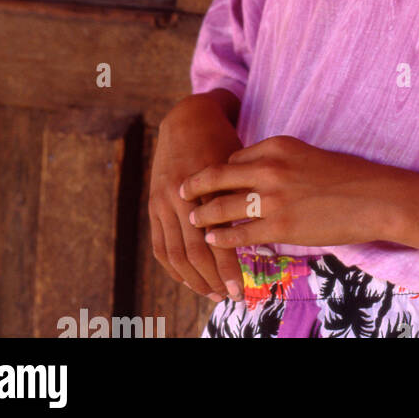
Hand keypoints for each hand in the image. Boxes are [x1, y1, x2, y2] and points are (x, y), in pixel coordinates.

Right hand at [149, 92, 245, 303]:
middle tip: (228, 298)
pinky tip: (186, 280)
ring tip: (210, 294)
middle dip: (210, 279)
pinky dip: (171, 266)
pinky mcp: (153, 204)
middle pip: (194, 251)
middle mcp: (181, 195)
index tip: (240, 291)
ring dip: (191, 278)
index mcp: (207, 185)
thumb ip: (245, 193)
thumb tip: (265, 232)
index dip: (227, 268)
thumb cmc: (224, 141)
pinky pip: (159, 244)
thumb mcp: (239, 161)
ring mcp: (162, 201)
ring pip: (174, 252)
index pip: (217, 238)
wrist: (188, 119)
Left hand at [181, 135, 401, 249]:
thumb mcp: (308, 155)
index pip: (235, 157)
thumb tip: (259, 175)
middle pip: (218, 176)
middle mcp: (270, 167)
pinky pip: (239, 234)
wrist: (373, 197)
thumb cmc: (347, 176)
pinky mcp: (279, 226)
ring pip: (222, 207)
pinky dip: (221, 239)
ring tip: (193, 220)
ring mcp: (272, 198)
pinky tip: (213, 241)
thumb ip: (281, 162)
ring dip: (204, 215)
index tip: (208, 178)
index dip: (219, 171)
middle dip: (196, 185)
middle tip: (181, 191)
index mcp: (278, 145)